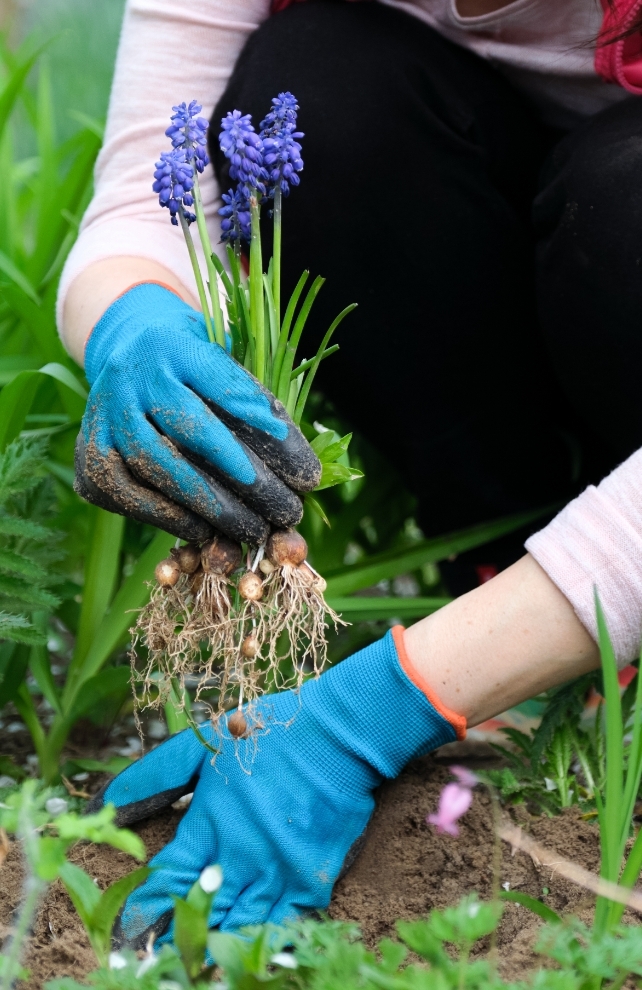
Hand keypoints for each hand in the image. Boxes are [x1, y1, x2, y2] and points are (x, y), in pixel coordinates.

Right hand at [75, 282, 320, 543]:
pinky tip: (202, 530)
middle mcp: (136, 375)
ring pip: (158, 465)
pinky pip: (127, 491)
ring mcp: (106, 412)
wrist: (125, 351)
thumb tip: (303, 469)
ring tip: (253, 529)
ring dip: (211, 506)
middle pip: (195, 430)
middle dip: (248, 479)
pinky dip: (166, 515)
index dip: (272, 435)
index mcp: (178, 346)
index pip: (231, 390)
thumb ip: (256, 408)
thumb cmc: (193, 370)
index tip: (307, 473)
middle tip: (287, 511)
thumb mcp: (223, 368)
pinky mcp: (89, 450)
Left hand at [86, 629, 459, 946]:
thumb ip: (156, 775)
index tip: (130, 928)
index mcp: (210, 822)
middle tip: (158, 956)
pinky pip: (280, 925)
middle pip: (199, 912)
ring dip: (213, 945)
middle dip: (176, 935)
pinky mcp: (311, 879)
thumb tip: (107, 800)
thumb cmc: (270, 734)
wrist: (339, 735)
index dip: (146, 908)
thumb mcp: (204, 744)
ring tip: (194, 963)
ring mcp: (277, 871)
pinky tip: (244, 951)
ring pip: (237, 925)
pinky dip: (259, 939)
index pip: (168, 880)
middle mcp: (240, 854)